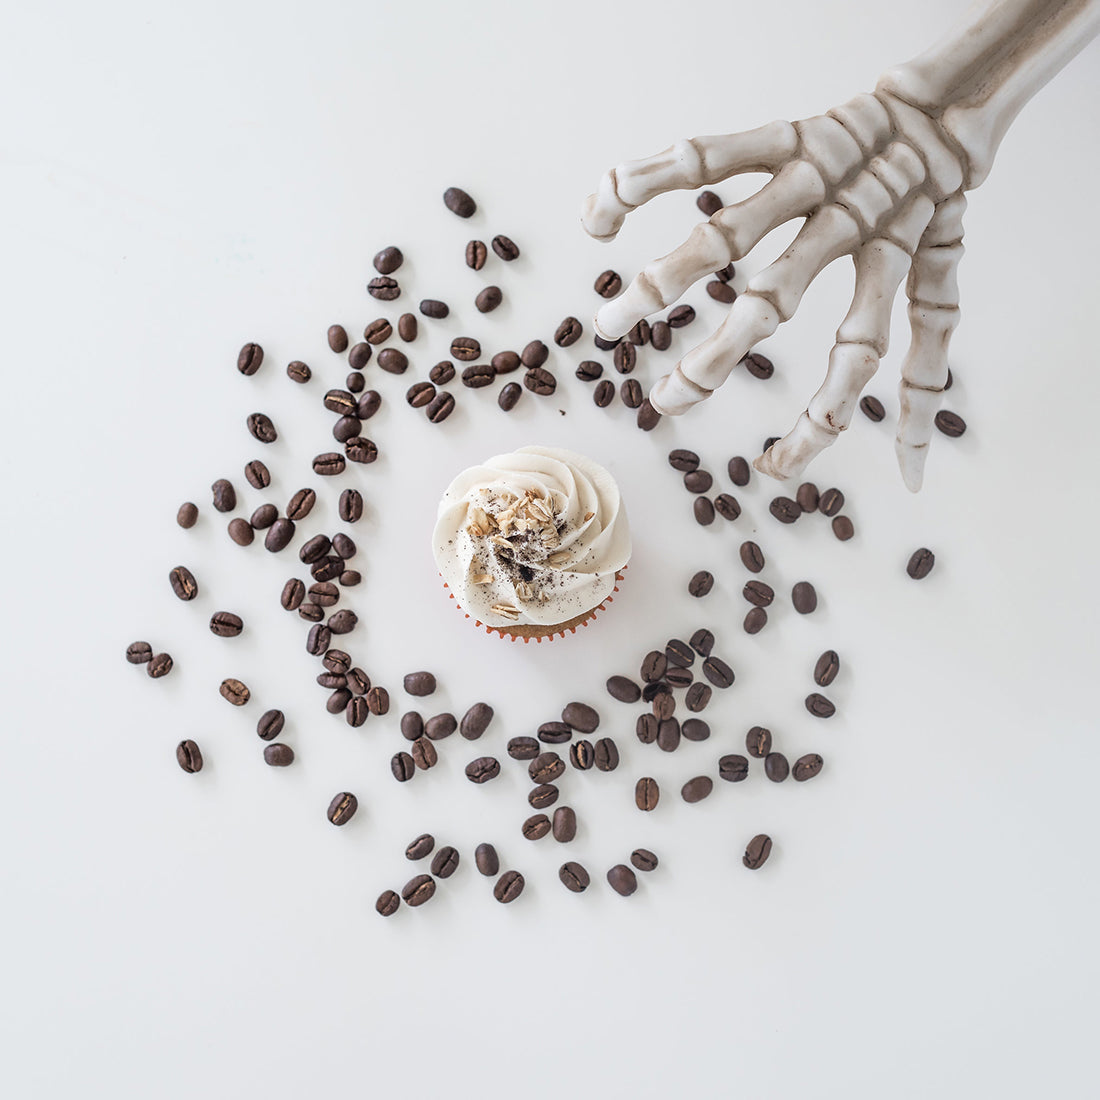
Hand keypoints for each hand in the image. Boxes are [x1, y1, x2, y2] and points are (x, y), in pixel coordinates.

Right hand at [581, 90, 965, 491]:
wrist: (951, 98)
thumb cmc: (935, 205)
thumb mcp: (942, 286)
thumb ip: (927, 374)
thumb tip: (917, 477)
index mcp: (895, 263)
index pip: (857, 359)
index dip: (820, 422)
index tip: (775, 471)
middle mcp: (851, 223)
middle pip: (773, 300)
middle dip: (715, 358)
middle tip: (666, 403)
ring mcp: (814, 175)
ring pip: (729, 235)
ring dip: (665, 282)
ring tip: (612, 323)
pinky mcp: (786, 133)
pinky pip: (712, 153)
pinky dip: (651, 180)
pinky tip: (601, 214)